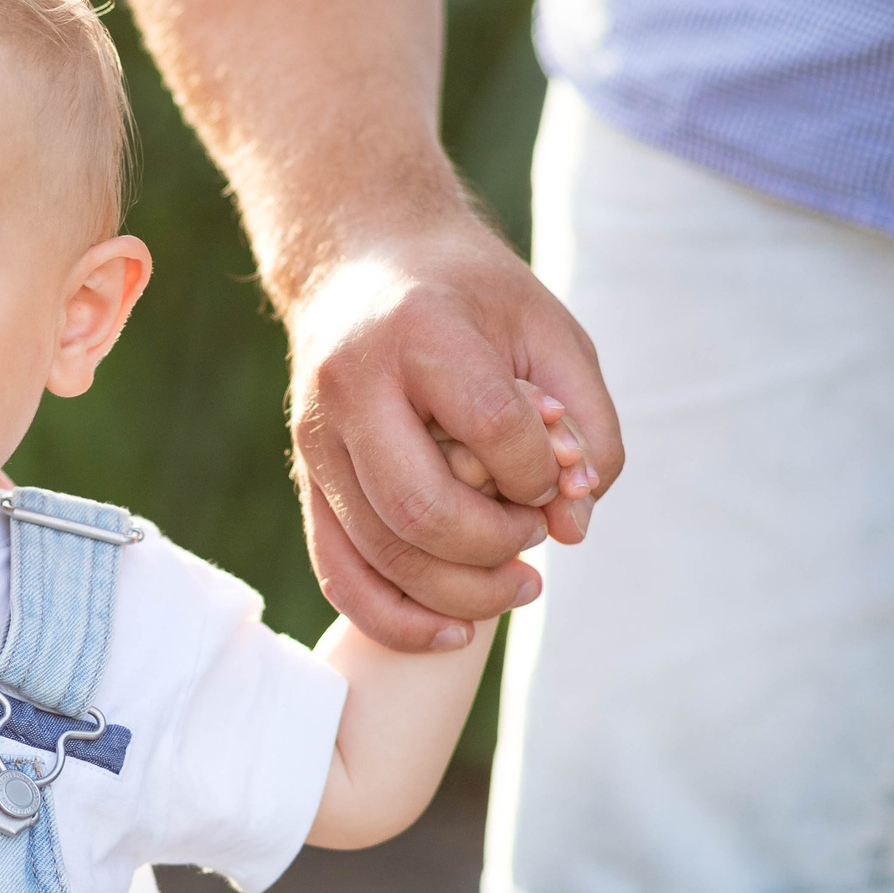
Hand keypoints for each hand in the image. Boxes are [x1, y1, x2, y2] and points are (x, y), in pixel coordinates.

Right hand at [287, 209, 622, 651]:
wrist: (361, 260)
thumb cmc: (471, 298)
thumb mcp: (550, 332)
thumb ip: (587, 424)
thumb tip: (574, 524)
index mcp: (420, 332)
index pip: (491, 430)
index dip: (541, 470)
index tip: (558, 471)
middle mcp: (352, 387)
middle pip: (422, 507)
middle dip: (496, 546)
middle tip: (538, 541)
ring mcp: (317, 438)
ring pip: (381, 552)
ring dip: (459, 591)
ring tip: (517, 586)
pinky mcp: (306, 477)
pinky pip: (338, 572)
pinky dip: (394, 618)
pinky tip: (453, 632)